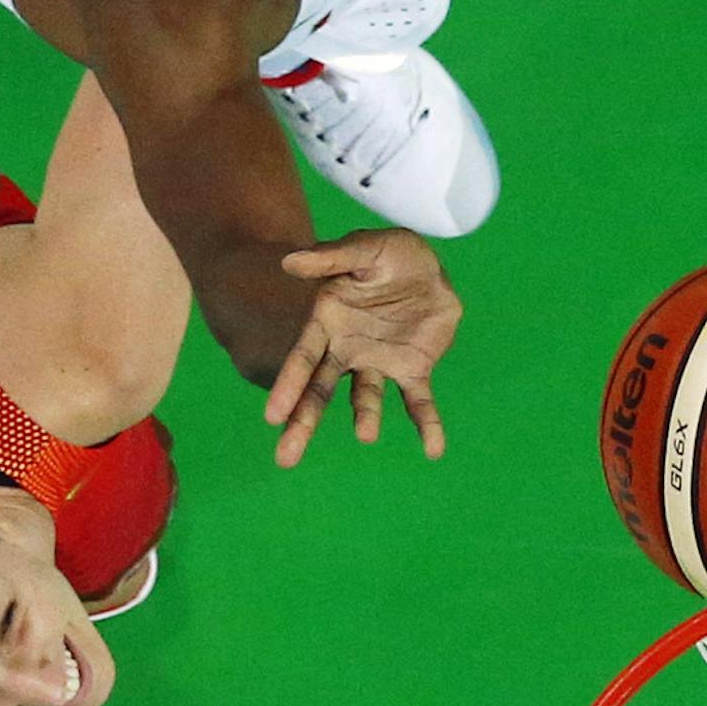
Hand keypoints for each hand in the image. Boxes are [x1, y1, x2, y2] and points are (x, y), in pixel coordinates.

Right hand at [262, 228, 462, 467]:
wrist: (425, 265)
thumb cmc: (386, 254)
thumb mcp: (362, 247)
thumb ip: (329, 257)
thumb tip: (289, 261)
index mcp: (327, 323)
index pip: (303, 359)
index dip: (289, 386)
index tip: (272, 416)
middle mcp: (347, 351)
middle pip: (320, 391)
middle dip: (303, 422)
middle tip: (285, 458)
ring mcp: (379, 363)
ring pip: (365, 399)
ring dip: (365, 417)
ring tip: (366, 435)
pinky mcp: (412, 370)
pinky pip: (418, 402)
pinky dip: (427, 425)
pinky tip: (434, 450)